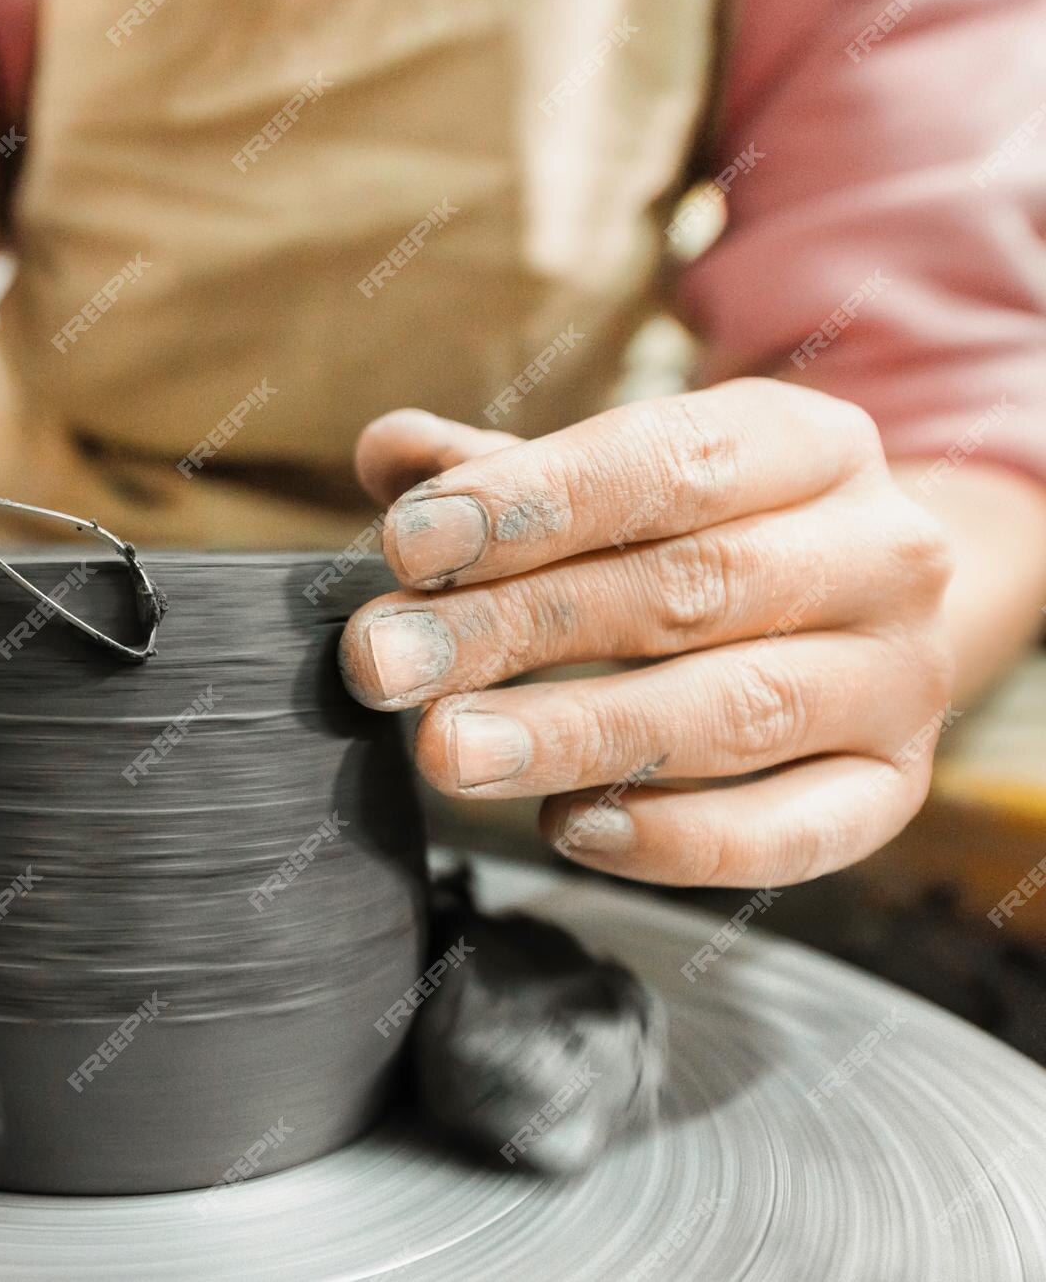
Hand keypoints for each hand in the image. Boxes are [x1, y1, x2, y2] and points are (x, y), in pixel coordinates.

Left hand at [339, 381, 956, 885]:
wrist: (859, 611)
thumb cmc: (703, 534)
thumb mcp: (612, 478)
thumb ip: (497, 469)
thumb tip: (388, 452)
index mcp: (812, 443)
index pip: (670, 462)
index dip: (530, 504)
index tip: (408, 544)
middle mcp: (880, 552)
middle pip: (687, 590)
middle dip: (513, 629)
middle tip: (386, 662)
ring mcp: (899, 678)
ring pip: (733, 711)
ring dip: (572, 735)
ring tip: (446, 750)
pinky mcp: (893, 790)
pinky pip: (791, 833)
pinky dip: (676, 841)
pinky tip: (568, 827)